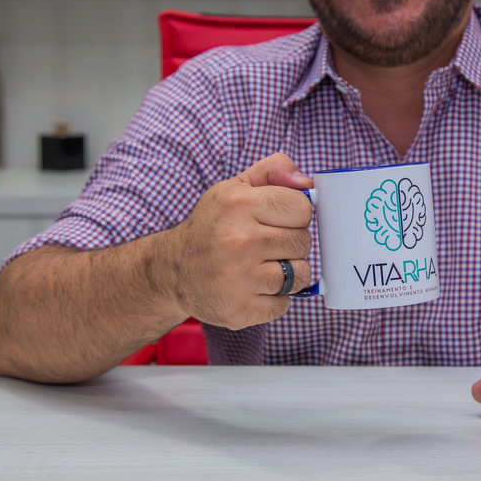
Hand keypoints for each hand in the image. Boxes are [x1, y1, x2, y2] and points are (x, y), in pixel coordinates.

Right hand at [157, 153, 313, 329]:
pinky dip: (274, 298)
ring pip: (300, 275)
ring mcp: (239, 278)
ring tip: (263, 266)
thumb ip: (273, 171)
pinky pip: (284, 304)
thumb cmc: (213, 225)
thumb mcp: (235, 187)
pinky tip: (253, 288)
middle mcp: (239, 240)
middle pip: (303, 242)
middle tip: (267, 245)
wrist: (173, 270)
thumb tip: (307, 182)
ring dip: (288, 273)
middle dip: (291, 243)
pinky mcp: (239, 309)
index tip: (279, 219)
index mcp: (238, 204)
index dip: (295, 215)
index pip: (302, 208)